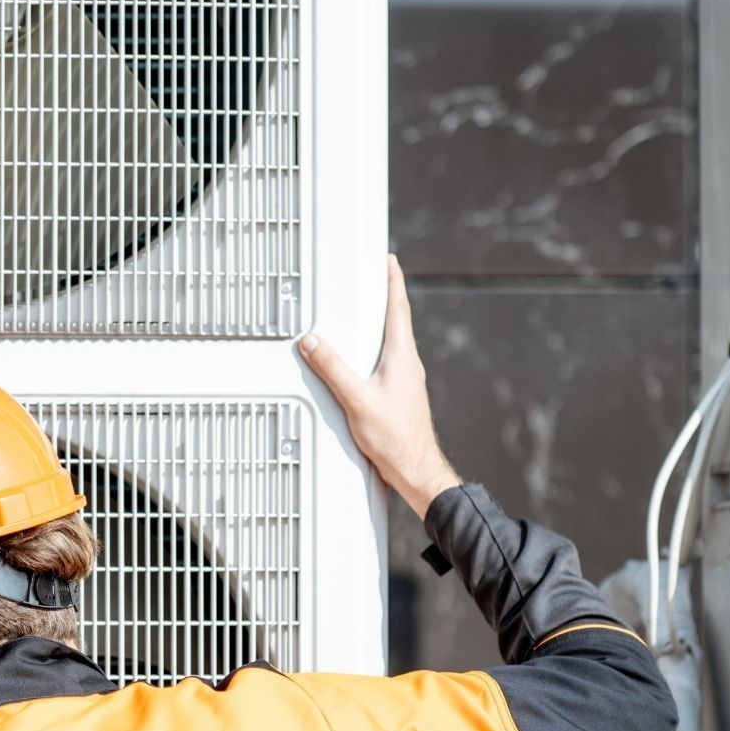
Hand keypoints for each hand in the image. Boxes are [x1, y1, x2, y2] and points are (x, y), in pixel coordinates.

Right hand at [297, 255, 461, 519]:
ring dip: (381, 324)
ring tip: (366, 312)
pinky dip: (375, 350)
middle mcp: (408, 364)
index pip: (398, 308)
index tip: (388, 261)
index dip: (392, 281)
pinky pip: (387, 362)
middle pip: (396, 321)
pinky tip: (363, 361)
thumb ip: (332, 369)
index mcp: (401, 357)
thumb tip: (312, 342)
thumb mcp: (356, 400)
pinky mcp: (400, 395)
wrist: (416, 469)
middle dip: (385, 296)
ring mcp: (406, 380)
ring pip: (393, 342)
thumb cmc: (395, 438)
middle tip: (376, 278)